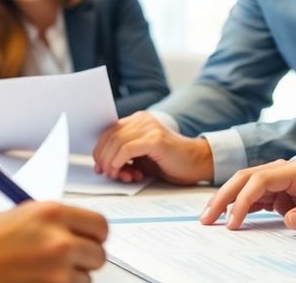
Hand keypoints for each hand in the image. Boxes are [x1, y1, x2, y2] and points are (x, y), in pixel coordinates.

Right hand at [0, 202, 107, 282]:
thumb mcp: (12, 216)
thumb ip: (44, 220)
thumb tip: (65, 227)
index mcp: (51, 213)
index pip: (100, 225)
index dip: (95, 235)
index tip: (90, 239)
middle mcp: (59, 241)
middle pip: (99, 254)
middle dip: (86, 258)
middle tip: (69, 259)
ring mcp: (55, 272)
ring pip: (86, 279)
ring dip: (71, 277)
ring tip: (43, 272)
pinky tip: (37, 281)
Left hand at [92, 111, 213, 184]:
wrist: (196, 163)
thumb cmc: (169, 162)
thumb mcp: (141, 157)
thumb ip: (123, 155)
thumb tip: (102, 165)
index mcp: (137, 120)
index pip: (109, 132)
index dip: (100, 150)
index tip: (100, 167)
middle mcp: (142, 119)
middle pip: (110, 137)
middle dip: (103, 158)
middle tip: (106, 174)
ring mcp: (149, 127)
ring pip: (116, 143)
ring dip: (110, 162)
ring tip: (116, 176)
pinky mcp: (155, 139)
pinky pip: (127, 149)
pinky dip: (119, 161)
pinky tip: (121, 171)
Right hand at [200, 159, 295, 242]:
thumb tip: (286, 218)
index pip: (261, 180)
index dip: (242, 200)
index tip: (232, 223)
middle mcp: (292, 172)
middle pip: (248, 178)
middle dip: (225, 196)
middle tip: (206, 218)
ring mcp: (290, 183)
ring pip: (250, 187)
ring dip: (230, 201)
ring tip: (212, 219)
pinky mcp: (290, 196)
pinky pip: (261, 199)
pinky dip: (245, 208)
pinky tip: (234, 219)